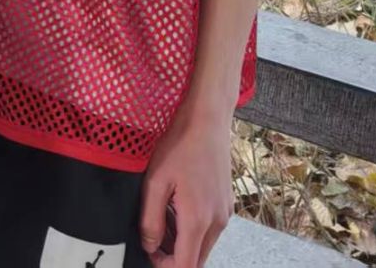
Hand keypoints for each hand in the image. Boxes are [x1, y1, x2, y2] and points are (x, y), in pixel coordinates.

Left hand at [140, 101, 234, 266]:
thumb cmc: (180, 146)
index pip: (187, 266)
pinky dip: (191, 229)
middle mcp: (217, 222)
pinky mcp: (225, 205)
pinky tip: (174, 208)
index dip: (165, 267)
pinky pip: (209, 230)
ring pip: (202, 245)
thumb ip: (151, 219)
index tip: (149, 254)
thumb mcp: (155, 182)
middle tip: (150, 239)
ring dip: (181, 243)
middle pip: (197, 259)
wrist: (207, 122)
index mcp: (199, 219)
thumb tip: (149, 245)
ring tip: (159, 219)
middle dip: (172, 257)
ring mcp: (224, 214)